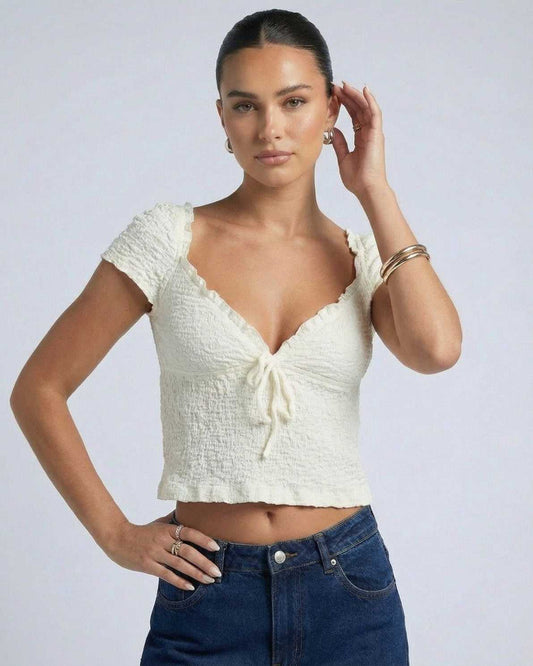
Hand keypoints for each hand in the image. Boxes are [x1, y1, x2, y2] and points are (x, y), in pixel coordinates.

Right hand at [103, 512, 221, 590]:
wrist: (117, 539)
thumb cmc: (141, 532)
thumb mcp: (158, 523)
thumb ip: (173, 521)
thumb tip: (188, 513)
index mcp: (167, 529)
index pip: (190, 532)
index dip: (204, 540)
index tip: (217, 547)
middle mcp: (162, 540)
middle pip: (188, 551)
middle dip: (205, 562)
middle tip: (217, 572)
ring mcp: (155, 553)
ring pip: (180, 565)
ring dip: (196, 573)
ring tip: (209, 580)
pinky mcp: (147, 565)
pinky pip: (166, 574)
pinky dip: (180, 581)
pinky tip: (191, 586)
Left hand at [330, 82, 388, 197]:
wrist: (366, 188)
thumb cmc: (357, 179)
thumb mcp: (343, 158)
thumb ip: (339, 143)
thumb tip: (333, 131)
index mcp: (361, 138)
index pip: (353, 116)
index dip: (345, 104)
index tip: (334, 95)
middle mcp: (368, 133)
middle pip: (359, 109)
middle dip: (348, 96)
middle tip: (337, 86)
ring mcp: (373, 133)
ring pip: (366, 108)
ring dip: (356, 95)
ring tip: (345, 85)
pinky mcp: (377, 134)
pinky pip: (375, 114)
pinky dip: (370, 101)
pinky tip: (364, 91)